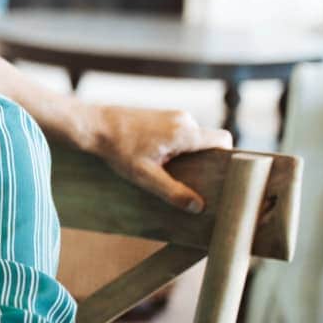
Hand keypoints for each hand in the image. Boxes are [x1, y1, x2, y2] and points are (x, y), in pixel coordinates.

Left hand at [87, 105, 230, 212]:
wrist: (95, 125)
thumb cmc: (118, 149)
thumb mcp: (145, 176)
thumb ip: (172, 191)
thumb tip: (198, 207)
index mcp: (185, 132)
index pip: (223, 140)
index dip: (227, 157)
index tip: (221, 176)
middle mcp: (184, 120)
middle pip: (208, 143)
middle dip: (205, 162)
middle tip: (194, 182)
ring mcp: (173, 115)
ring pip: (193, 139)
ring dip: (188, 156)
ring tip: (171, 173)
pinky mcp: (163, 116)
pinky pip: (181, 134)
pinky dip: (177, 148)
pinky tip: (161, 161)